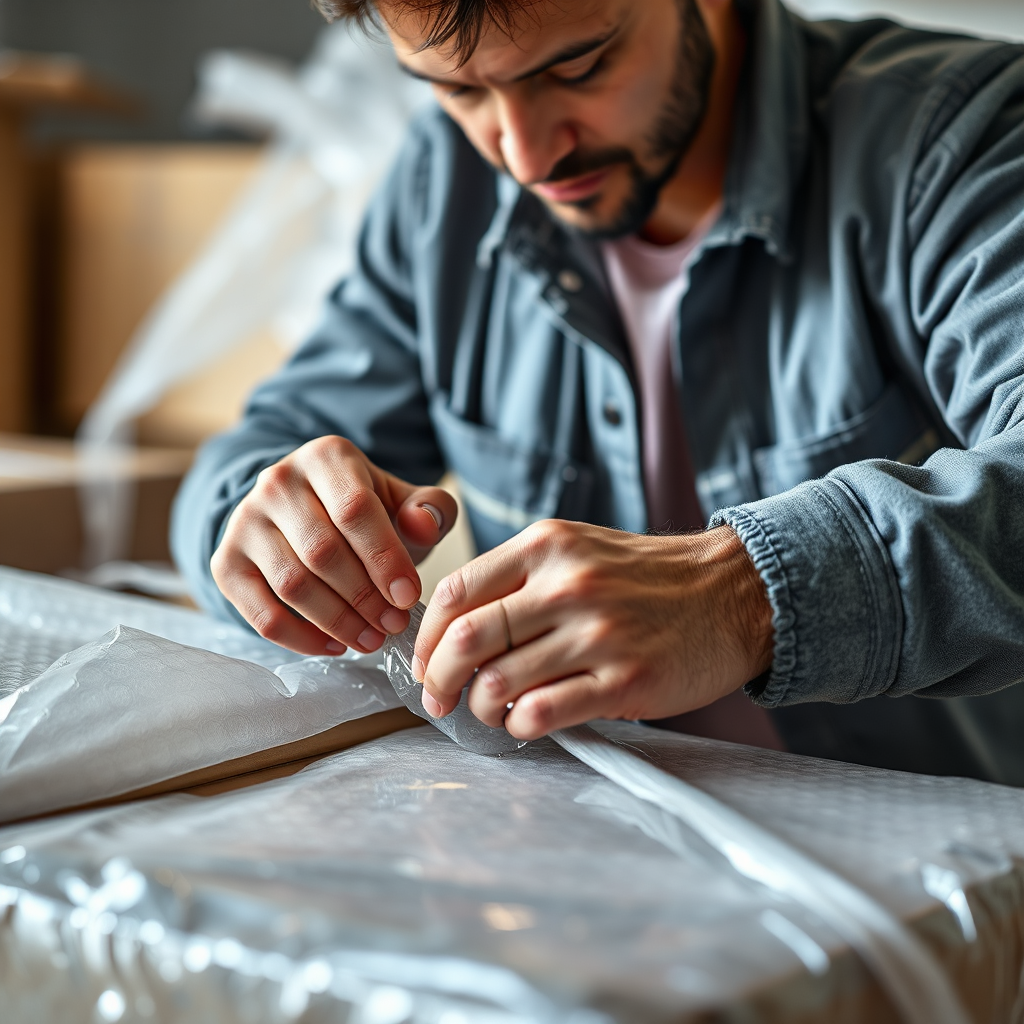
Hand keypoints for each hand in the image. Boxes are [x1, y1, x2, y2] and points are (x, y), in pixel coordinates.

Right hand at [211, 436, 457, 656]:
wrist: (306, 512)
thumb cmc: (364, 512)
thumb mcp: (402, 502)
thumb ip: (429, 510)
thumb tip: (424, 526)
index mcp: (326, 457)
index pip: (354, 509)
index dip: (384, 558)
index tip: (408, 596)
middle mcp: (277, 482)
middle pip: (322, 551)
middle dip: (364, 598)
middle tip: (393, 624)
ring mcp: (245, 521)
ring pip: (292, 584)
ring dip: (337, 622)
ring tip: (371, 640)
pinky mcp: (226, 561)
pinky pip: (261, 613)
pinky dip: (300, 639)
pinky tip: (335, 646)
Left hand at [413, 521, 772, 739]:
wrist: (733, 592)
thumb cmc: (649, 577)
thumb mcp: (580, 549)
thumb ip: (520, 578)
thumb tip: (455, 626)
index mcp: (548, 547)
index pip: (457, 591)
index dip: (426, 634)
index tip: (422, 657)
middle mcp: (568, 585)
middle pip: (468, 640)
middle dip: (437, 678)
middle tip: (436, 696)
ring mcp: (598, 635)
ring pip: (499, 683)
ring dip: (479, 707)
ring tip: (488, 710)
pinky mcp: (624, 682)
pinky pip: (542, 714)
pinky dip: (518, 726)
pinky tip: (526, 721)